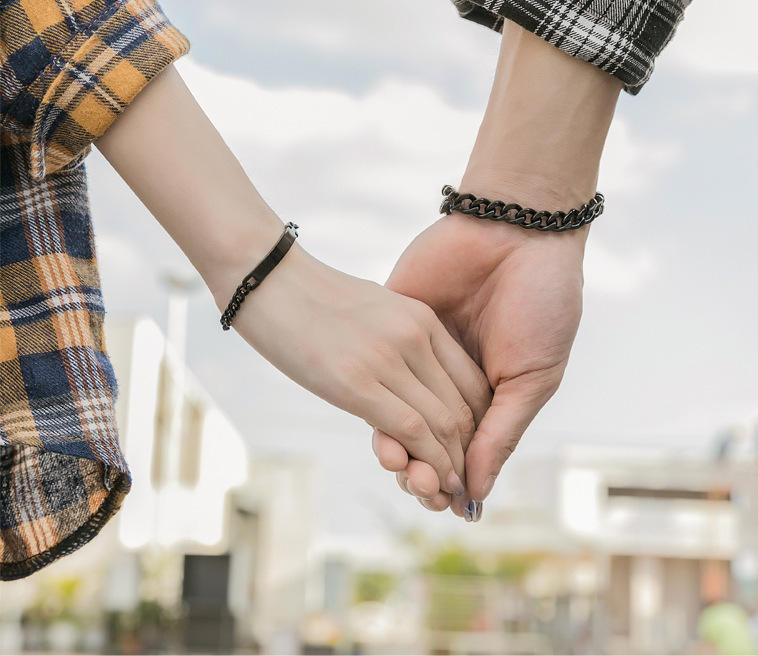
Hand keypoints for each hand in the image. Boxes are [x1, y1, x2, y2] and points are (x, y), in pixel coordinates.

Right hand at [219, 241, 491, 492]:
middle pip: (462, 406)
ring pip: (443, 423)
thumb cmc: (310, 296)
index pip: (471, 381)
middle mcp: (415, 337)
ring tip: (453, 495)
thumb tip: (405, 374)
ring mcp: (388, 358)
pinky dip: (430, 461)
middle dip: (469, 453)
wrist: (265, 276)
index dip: (479, 424)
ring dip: (452, 466)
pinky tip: (434, 482)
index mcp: (421, 318)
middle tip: (467, 486)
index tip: (471, 452)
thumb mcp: (371, 310)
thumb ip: (397, 340)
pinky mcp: (356, 382)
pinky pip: (412, 429)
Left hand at [375, 210, 585, 515]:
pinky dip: (376, 404)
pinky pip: (375, 370)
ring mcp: (417, 349)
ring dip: (396, 446)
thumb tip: (475, 492)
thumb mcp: (532, 377)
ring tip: (401, 467)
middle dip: (421, 468)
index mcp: (485, 390)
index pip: (460, 446)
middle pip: (423, 435)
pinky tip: (384, 432)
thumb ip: (500, 433)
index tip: (447, 504)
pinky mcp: (392, 320)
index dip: (453, 477)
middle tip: (421, 489)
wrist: (517, 229)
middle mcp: (446, 375)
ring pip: (393, 409)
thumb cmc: (542, 303)